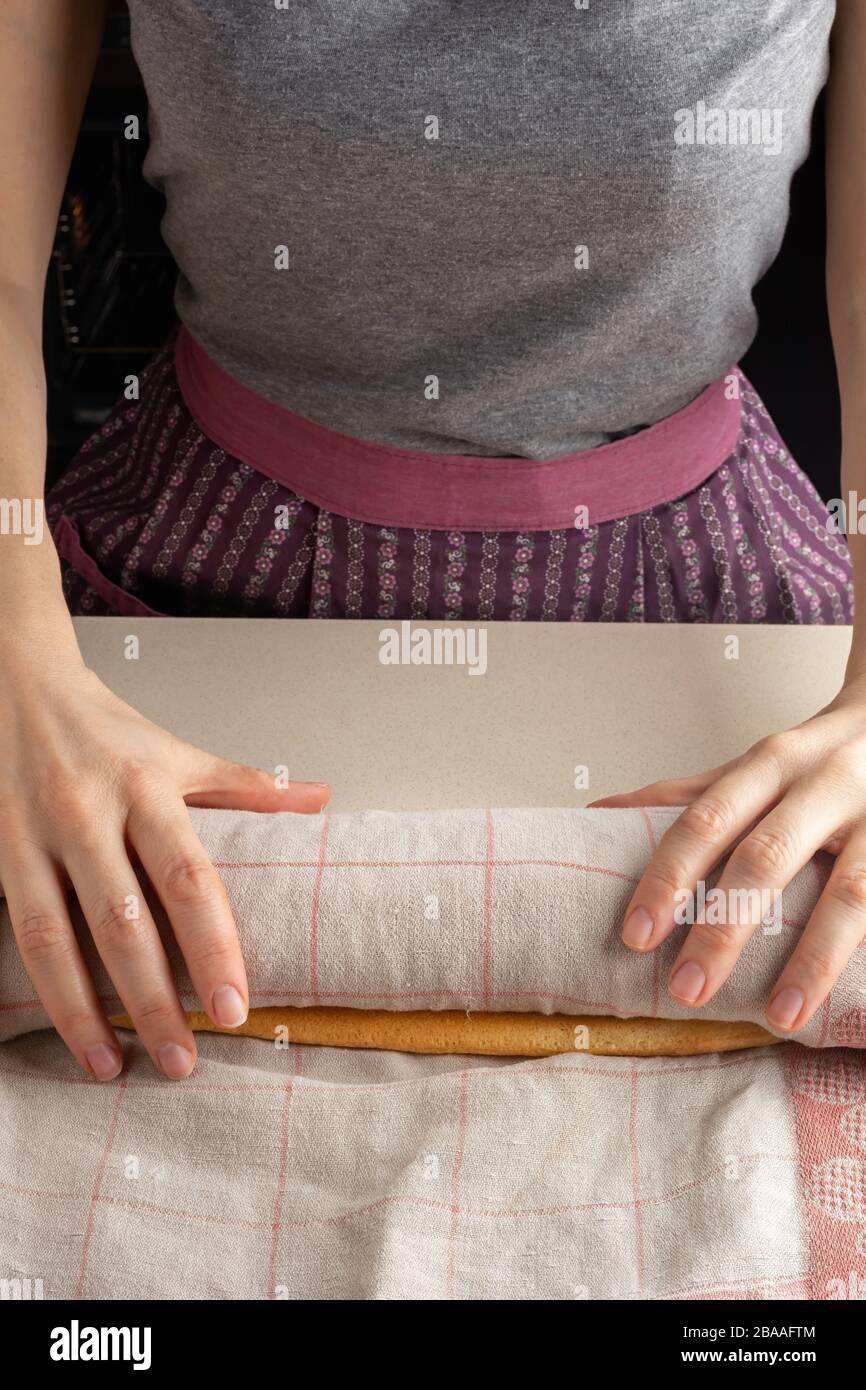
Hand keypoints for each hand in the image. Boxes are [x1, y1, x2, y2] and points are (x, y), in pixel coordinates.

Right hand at [0, 653, 328, 1079]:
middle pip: (123, 922)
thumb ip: (244, 786)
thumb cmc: (105, 729)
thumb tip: (319, 800)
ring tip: (114, 1068)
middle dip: (154, 1000)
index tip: (234, 1008)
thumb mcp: (178, 751)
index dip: (213, 946)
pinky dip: (36, 987)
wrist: (13, 685)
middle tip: (185, 1062)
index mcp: (146, 788)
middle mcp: (86, 814)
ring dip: (83, 1013)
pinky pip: (14, 931)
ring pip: (54, 938)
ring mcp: (30, 836)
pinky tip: (59, 1030)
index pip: (187, 879)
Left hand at [589, 673, 865, 1033]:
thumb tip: (596, 815)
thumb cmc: (817, 762)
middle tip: (686, 990)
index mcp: (770, 764)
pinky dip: (864, 955)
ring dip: (811, 960)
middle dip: (724, 928)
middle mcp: (824, 784)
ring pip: (849, 893)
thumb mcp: (755, 767)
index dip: (669, 876)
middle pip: (767, 857)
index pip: (707, 820)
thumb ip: (686, 795)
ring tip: (779, 1017)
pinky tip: (851, 997)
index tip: (636, 936)